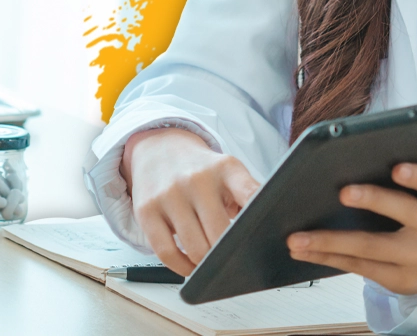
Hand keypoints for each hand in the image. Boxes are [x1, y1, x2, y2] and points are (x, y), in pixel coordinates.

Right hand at [123, 128, 260, 275]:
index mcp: (225, 168)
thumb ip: (249, 196)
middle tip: (235, 262)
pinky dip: (181, 267)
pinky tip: (190, 266)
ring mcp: (169, 194)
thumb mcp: (229, 171)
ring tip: (213, 266)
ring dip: (206, 264)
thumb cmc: (200, 170)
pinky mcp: (146, 211)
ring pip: (194, 248)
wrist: (158, 148)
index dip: (259, 220)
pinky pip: (166, 252)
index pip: (251, 194)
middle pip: (220, 234)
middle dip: (229, 254)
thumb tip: (270, 230)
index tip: (263, 241)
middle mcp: (196, 179)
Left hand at [286, 163, 416, 295]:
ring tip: (296, 236)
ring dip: (330, 240)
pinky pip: (359, 267)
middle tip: (343, 192)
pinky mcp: (401, 280)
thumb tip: (406, 135)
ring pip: (372, 247)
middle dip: (373, 200)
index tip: (396, 168)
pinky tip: (303, 250)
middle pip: (405, 213)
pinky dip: (327, 257)